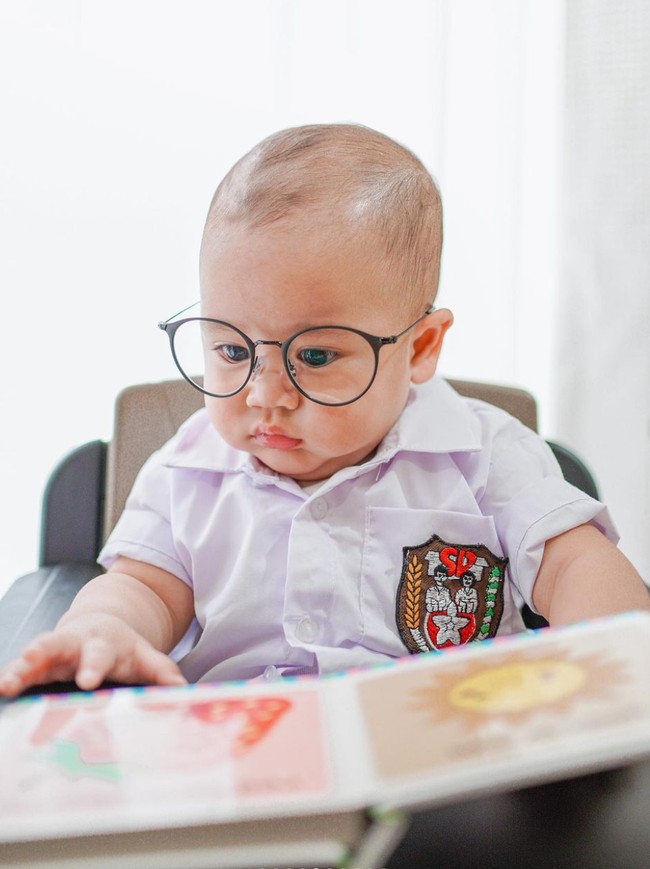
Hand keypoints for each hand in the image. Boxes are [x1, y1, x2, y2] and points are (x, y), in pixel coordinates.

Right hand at [0, 614, 186, 696]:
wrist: (101, 626)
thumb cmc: (123, 648)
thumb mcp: (144, 656)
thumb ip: (161, 672)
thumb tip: (182, 690)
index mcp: (103, 643)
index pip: (99, 655)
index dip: (93, 667)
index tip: (87, 682)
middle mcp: (75, 644)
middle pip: (58, 646)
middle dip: (45, 655)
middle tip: (31, 664)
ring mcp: (54, 652)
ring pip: (34, 656)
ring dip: (21, 667)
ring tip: (8, 682)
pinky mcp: (38, 662)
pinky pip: (21, 668)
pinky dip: (10, 677)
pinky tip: (1, 688)